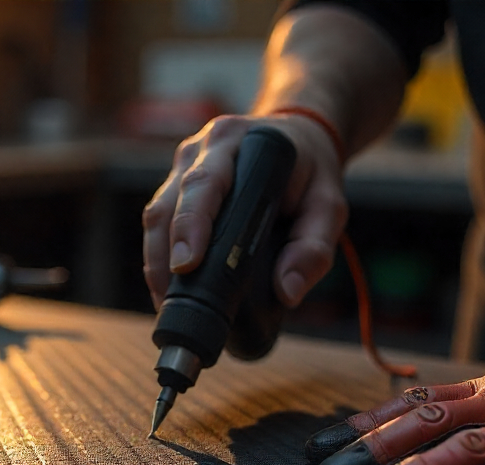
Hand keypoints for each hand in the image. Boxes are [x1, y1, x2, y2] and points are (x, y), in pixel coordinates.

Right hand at [141, 113, 347, 309]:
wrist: (299, 139)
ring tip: (166, 305)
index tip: (188, 264)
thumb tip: (288, 292)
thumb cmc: (312, 173)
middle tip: (170, 301)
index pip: (204, 184)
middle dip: (165, 255)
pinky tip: (167, 288)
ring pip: (156, 214)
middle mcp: (203, 149)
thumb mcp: (328, 207)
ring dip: (156, 262)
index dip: (190, 224)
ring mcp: (185, 165)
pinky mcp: (176, 183)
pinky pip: (159, 220)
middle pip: (168, 203)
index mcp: (240, 143)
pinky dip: (159, 256)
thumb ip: (314, 248)